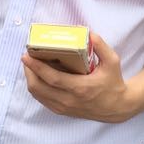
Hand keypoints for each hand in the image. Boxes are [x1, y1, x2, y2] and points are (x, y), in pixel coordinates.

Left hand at [22, 33, 136, 122]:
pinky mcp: (62, 111)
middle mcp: (69, 100)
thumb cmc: (114, 83)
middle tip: (26, 57)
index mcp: (80, 88)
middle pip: (39, 87)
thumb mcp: (112, 62)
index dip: (37, 67)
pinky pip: (43, 100)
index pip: (52, 78)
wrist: (117, 107)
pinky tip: (37, 77)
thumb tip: (88, 32)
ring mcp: (64, 107)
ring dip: (30, 79)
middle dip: (29, 71)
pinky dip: (36, 88)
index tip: (27, 56)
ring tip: (30, 66)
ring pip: (38, 95)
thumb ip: (100, 46)